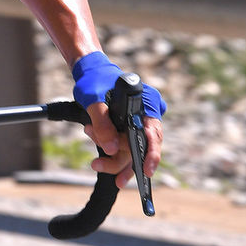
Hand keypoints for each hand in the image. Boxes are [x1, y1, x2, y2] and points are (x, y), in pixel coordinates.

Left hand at [72, 51, 165, 187]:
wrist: (91, 74)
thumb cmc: (94, 81)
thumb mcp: (93, 98)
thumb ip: (101, 122)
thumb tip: (110, 148)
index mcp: (147, 104)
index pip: (154, 133)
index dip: (152, 154)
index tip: (146, 171)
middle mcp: (147, 116)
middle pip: (142, 147)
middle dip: (122, 161)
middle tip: (104, 170)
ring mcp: (138, 124)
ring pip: (131, 151)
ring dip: (112, 158)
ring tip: (95, 161)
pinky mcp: (127, 130)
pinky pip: (123, 148)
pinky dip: (110, 153)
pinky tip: (98, 156)